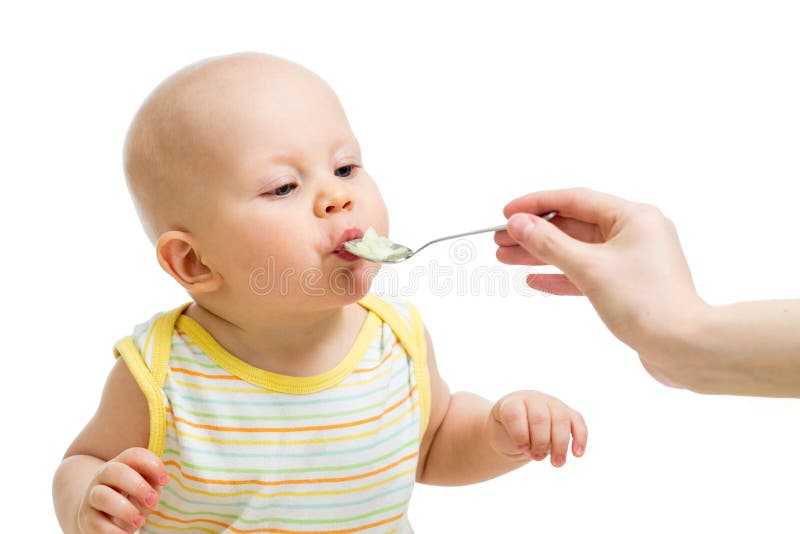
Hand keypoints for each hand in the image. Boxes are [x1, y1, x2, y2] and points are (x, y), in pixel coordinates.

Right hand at [77, 447, 167, 532]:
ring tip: (140, 521)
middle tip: (153, 501)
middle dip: (137, 486)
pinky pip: (96, 524)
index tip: (165, 480)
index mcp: (121, 464)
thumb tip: (155, 489)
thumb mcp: (144, 487)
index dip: (152, 464)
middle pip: (114, 470)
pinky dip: (113, 531)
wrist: (97, 514)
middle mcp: (102, 477)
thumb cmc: (130, 497)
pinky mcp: (86, 520)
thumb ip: (152, 483)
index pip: (133, 455)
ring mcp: (92, 498)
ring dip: (125, 510)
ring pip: (102, 496)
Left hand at [486, 391, 586, 466]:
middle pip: (540, 417)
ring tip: (557, 463)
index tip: (521, 448)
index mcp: (512, 403)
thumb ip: (515, 439)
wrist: (517, 427)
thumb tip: (535, 450)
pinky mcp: (567, 412)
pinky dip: (580, 438)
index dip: (519, 434)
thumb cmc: (507, 432)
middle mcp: (533, 399)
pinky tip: (577, 454)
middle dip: (540, 442)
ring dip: (560, 444)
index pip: (515, 414)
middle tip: (537, 458)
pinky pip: (577, 421)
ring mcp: (551, 403)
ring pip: (561, 419)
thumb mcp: (501, 436)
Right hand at [496, 188, 706, 356]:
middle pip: (572, 225)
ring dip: (542, 254)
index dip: (535, 205)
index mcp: (633, 217)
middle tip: (499, 240)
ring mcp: (632, 261)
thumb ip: (549, 244)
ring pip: (577, 251)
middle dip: (534, 233)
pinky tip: (534, 280)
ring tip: (506, 258)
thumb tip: (518, 223)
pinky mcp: (628, 287)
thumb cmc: (646, 303)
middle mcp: (635, 233)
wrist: (685, 348)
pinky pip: (587, 273)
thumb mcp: (589, 268)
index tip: (506, 213)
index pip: (574, 200)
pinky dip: (560, 276)